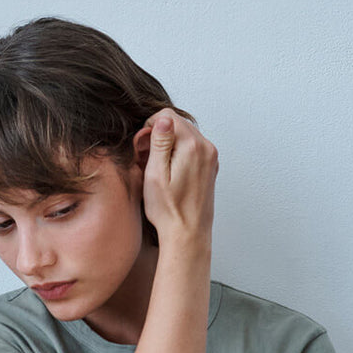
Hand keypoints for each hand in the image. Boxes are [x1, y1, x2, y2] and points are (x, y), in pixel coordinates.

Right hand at [134, 107, 217, 244]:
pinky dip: (178, 154)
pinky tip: (169, 173)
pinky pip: (191, 149)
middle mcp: (206, 148)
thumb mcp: (156, 175)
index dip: (150, 128)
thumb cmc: (170, 212)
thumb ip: (160, 143)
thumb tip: (163, 119)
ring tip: (157, 168)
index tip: (142, 147)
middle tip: (146, 158)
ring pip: (184, 136)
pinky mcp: (209, 167)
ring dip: (168, 145)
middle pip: (177, 124)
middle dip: (159, 135)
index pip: (167, 116)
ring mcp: (210, 158)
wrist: (188, 236)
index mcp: (193, 146)